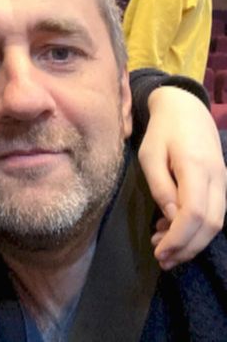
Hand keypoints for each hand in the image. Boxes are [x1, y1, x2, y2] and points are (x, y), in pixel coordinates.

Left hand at [138, 86, 225, 269]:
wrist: (186, 110)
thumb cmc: (162, 131)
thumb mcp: (149, 154)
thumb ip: (159, 185)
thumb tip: (170, 217)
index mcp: (195, 167)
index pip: (194, 213)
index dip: (179, 237)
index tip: (160, 251)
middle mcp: (216, 178)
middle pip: (210, 224)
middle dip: (186, 247)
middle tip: (161, 259)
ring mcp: (222, 181)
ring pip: (215, 222)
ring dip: (191, 241)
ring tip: (164, 250)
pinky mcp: (220, 184)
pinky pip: (213, 213)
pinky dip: (195, 228)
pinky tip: (170, 230)